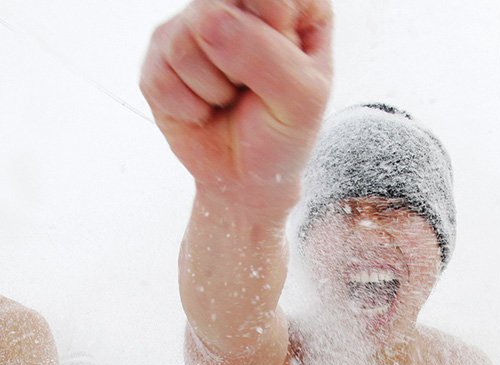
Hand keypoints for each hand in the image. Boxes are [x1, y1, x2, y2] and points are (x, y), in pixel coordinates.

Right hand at [140, 0, 332, 215]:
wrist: (245, 175)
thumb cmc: (283, 131)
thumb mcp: (302, 99)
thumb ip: (268, 54)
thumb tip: (210, 21)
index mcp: (292, 5)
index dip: (274, 35)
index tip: (285, 68)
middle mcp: (240, 3)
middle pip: (219, 10)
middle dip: (238, 67)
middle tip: (254, 90)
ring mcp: (195, 23)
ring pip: (185, 41)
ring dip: (212, 89)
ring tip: (229, 100)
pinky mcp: (160, 52)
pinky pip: (160, 74)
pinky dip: (187, 106)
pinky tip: (204, 109)